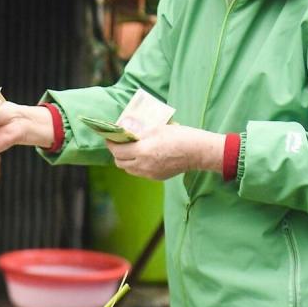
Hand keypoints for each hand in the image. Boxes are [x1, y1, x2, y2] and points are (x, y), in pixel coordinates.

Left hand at [106, 124, 225, 180]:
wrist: (197, 152)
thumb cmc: (178, 136)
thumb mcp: (156, 128)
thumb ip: (139, 132)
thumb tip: (126, 131)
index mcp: (142, 151)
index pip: (117, 151)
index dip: (111, 144)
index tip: (110, 138)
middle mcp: (143, 165)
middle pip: (120, 163)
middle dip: (117, 153)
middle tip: (120, 144)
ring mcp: (150, 173)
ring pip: (129, 170)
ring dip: (126, 161)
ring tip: (131, 151)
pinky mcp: (157, 177)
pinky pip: (140, 172)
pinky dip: (138, 165)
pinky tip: (144, 157)